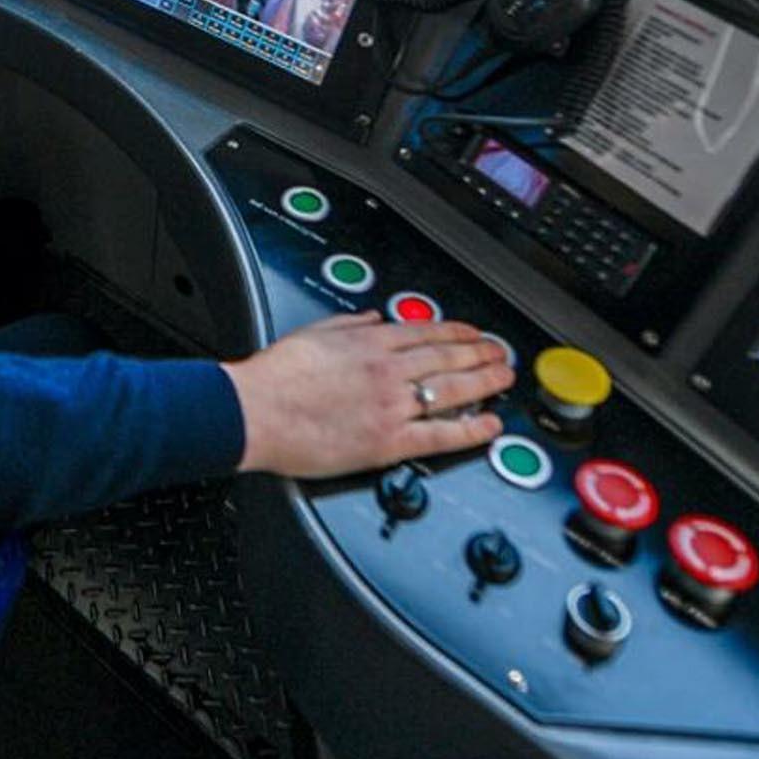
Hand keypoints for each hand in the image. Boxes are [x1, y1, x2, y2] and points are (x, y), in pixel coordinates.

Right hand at [223, 314, 514, 477]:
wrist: (253, 411)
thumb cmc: (274, 378)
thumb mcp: (312, 332)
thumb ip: (346, 323)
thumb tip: (368, 317)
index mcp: (368, 342)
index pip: (425, 332)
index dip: (457, 332)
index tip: (474, 334)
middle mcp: (387, 370)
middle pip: (447, 358)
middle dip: (481, 354)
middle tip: (501, 353)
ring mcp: (391, 405)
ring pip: (452, 390)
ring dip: (485, 383)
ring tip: (504, 379)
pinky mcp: (388, 441)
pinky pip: (440, 435)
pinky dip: (470, 429)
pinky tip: (489, 425)